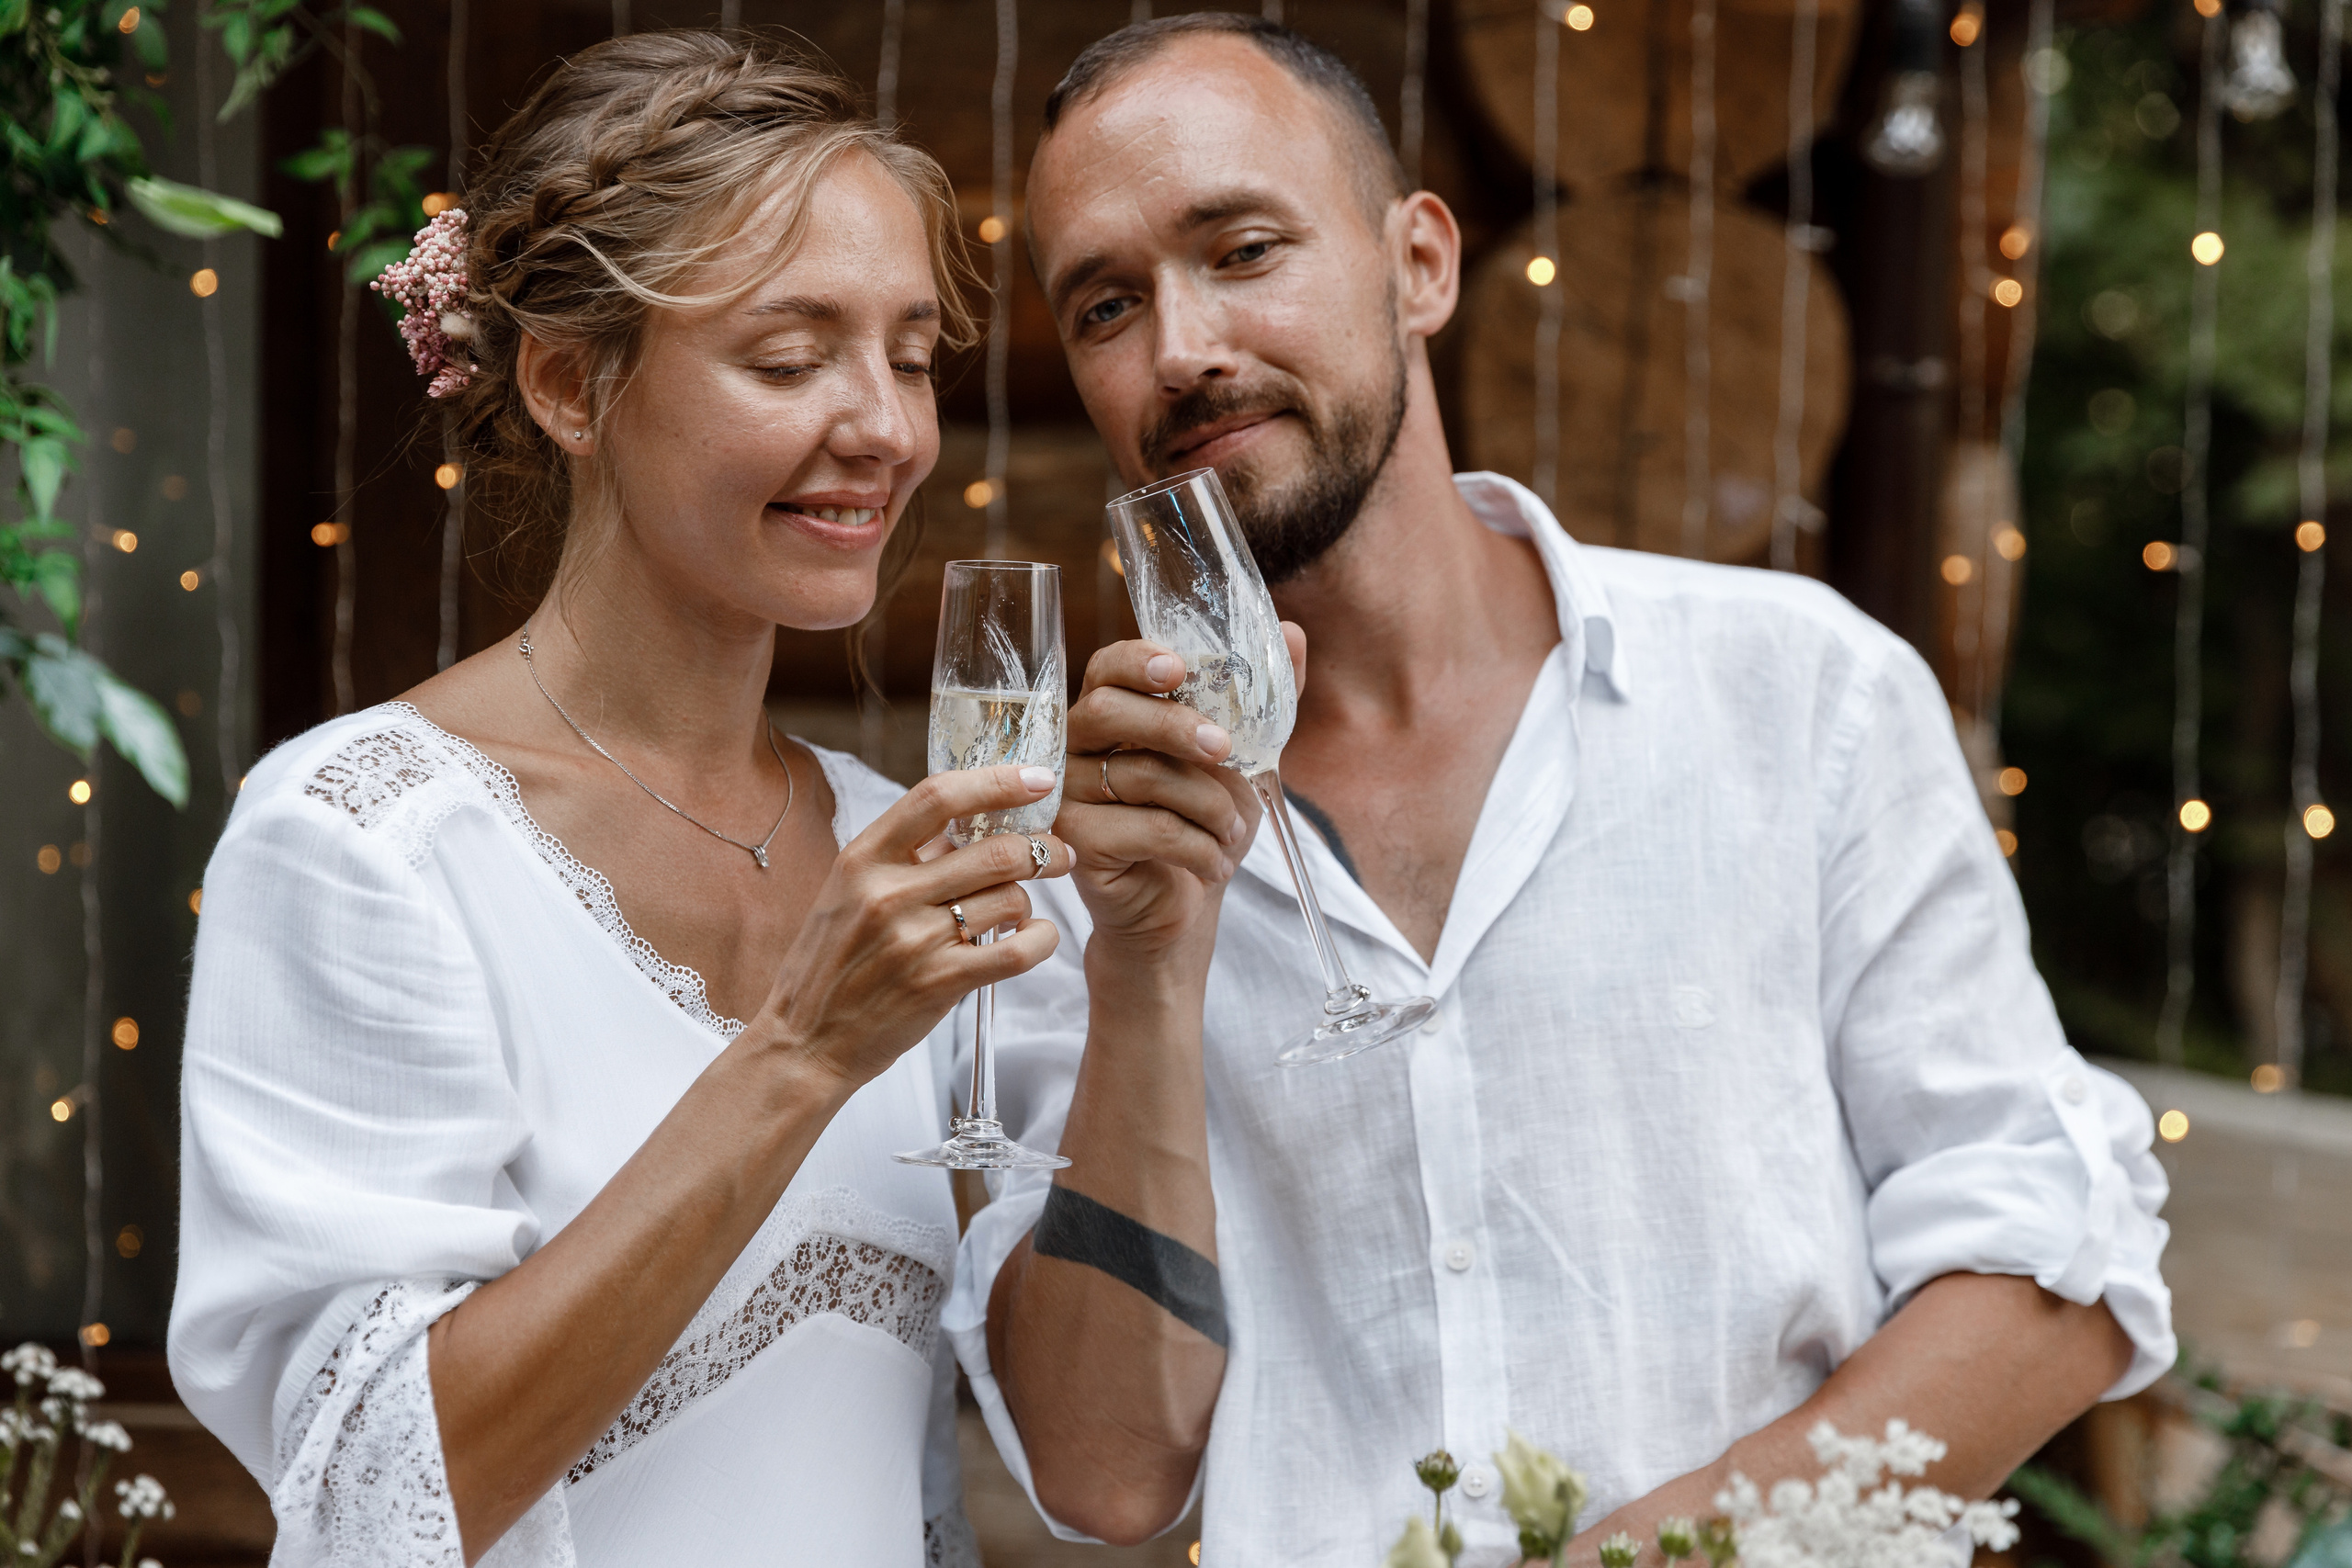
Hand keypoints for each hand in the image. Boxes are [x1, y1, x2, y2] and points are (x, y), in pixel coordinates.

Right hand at [750, 764, 1070, 1091]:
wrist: (805, 1041)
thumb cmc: (832, 964)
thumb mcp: (849, 893)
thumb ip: (906, 856)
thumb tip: (972, 820)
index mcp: (862, 858)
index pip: (938, 797)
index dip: (997, 781)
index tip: (1038, 780)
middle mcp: (887, 893)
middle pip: (993, 850)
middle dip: (1042, 848)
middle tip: (1059, 853)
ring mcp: (913, 939)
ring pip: (1008, 899)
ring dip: (1028, 902)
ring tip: (1019, 912)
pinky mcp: (938, 984)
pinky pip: (1015, 951)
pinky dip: (1040, 939)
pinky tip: (1036, 937)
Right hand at [1057, 627, 1303, 959]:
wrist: (1186, 906)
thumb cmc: (1203, 823)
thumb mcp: (1244, 758)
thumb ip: (1264, 698)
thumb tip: (1292, 632)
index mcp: (1111, 713)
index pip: (1107, 667)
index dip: (1138, 660)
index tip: (1179, 669)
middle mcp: (1076, 747)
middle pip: (1109, 711)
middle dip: (1175, 725)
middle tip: (1225, 751)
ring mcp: (1067, 795)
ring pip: (1140, 775)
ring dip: (1208, 804)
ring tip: (1234, 831)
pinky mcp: (1075, 843)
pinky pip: (1145, 829)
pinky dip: (1198, 846)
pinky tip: (1216, 863)